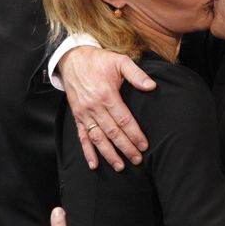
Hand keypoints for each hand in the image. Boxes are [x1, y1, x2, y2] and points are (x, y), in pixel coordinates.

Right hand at [60, 46, 155, 170]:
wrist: (73, 59)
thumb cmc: (99, 61)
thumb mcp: (120, 61)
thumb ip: (136, 74)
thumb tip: (151, 86)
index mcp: (107, 95)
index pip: (123, 120)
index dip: (134, 134)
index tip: (144, 145)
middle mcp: (94, 107)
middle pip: (112, 132)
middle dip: (125, 147)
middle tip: (137, 160)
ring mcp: (84, 113)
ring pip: (97, 138)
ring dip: (108, 154)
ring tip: (119, 166)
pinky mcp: (77, 116)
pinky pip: (82, 137)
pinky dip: (88, 151)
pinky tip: (94, 164)